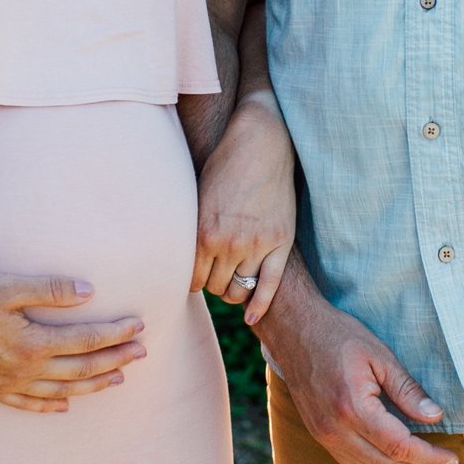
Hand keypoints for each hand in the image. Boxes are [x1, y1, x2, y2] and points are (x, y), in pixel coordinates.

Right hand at [0, 273, 145, 413]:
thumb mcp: (6, 286)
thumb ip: (50, 289)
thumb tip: (88, 291)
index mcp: (33, 343)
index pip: (86, 340)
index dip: (115, 334)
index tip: (138, 326)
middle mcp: (25, 369)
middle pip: (81, 368)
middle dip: (115, 360)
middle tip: (141, 352)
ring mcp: (8, 383)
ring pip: (61, 389)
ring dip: (92, 384)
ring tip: (118, 378)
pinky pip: (28, 404)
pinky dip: (50, 405)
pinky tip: (64, 405)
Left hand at [191, 93, 294, 325]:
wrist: (260, 145)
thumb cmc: (224, 168)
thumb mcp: (199, 199)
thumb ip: (194, 232)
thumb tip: (182, 264)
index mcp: (204, 234)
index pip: (194, 280)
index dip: (196, 281)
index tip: (199, 277)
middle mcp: (230, 244)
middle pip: (217, 287)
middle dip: (215, 284)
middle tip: (218, 276)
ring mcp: (257, 245)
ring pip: (241, 289)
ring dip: (234, 291)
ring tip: (233, 283)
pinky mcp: (280, 243)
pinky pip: (270, 285)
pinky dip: (260, 306)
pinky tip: (252, 318)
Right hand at [257, 271, 463, 463]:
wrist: (293, 331)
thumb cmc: (338, 336)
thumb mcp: (379, 355)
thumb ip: (407, 390)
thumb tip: (436, 416)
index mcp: (352, 407)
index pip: (400, 446)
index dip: (431, 458)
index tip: (455, 460)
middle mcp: (335, 430)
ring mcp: (324, 436)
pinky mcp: (320, 436)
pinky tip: (402, 463)